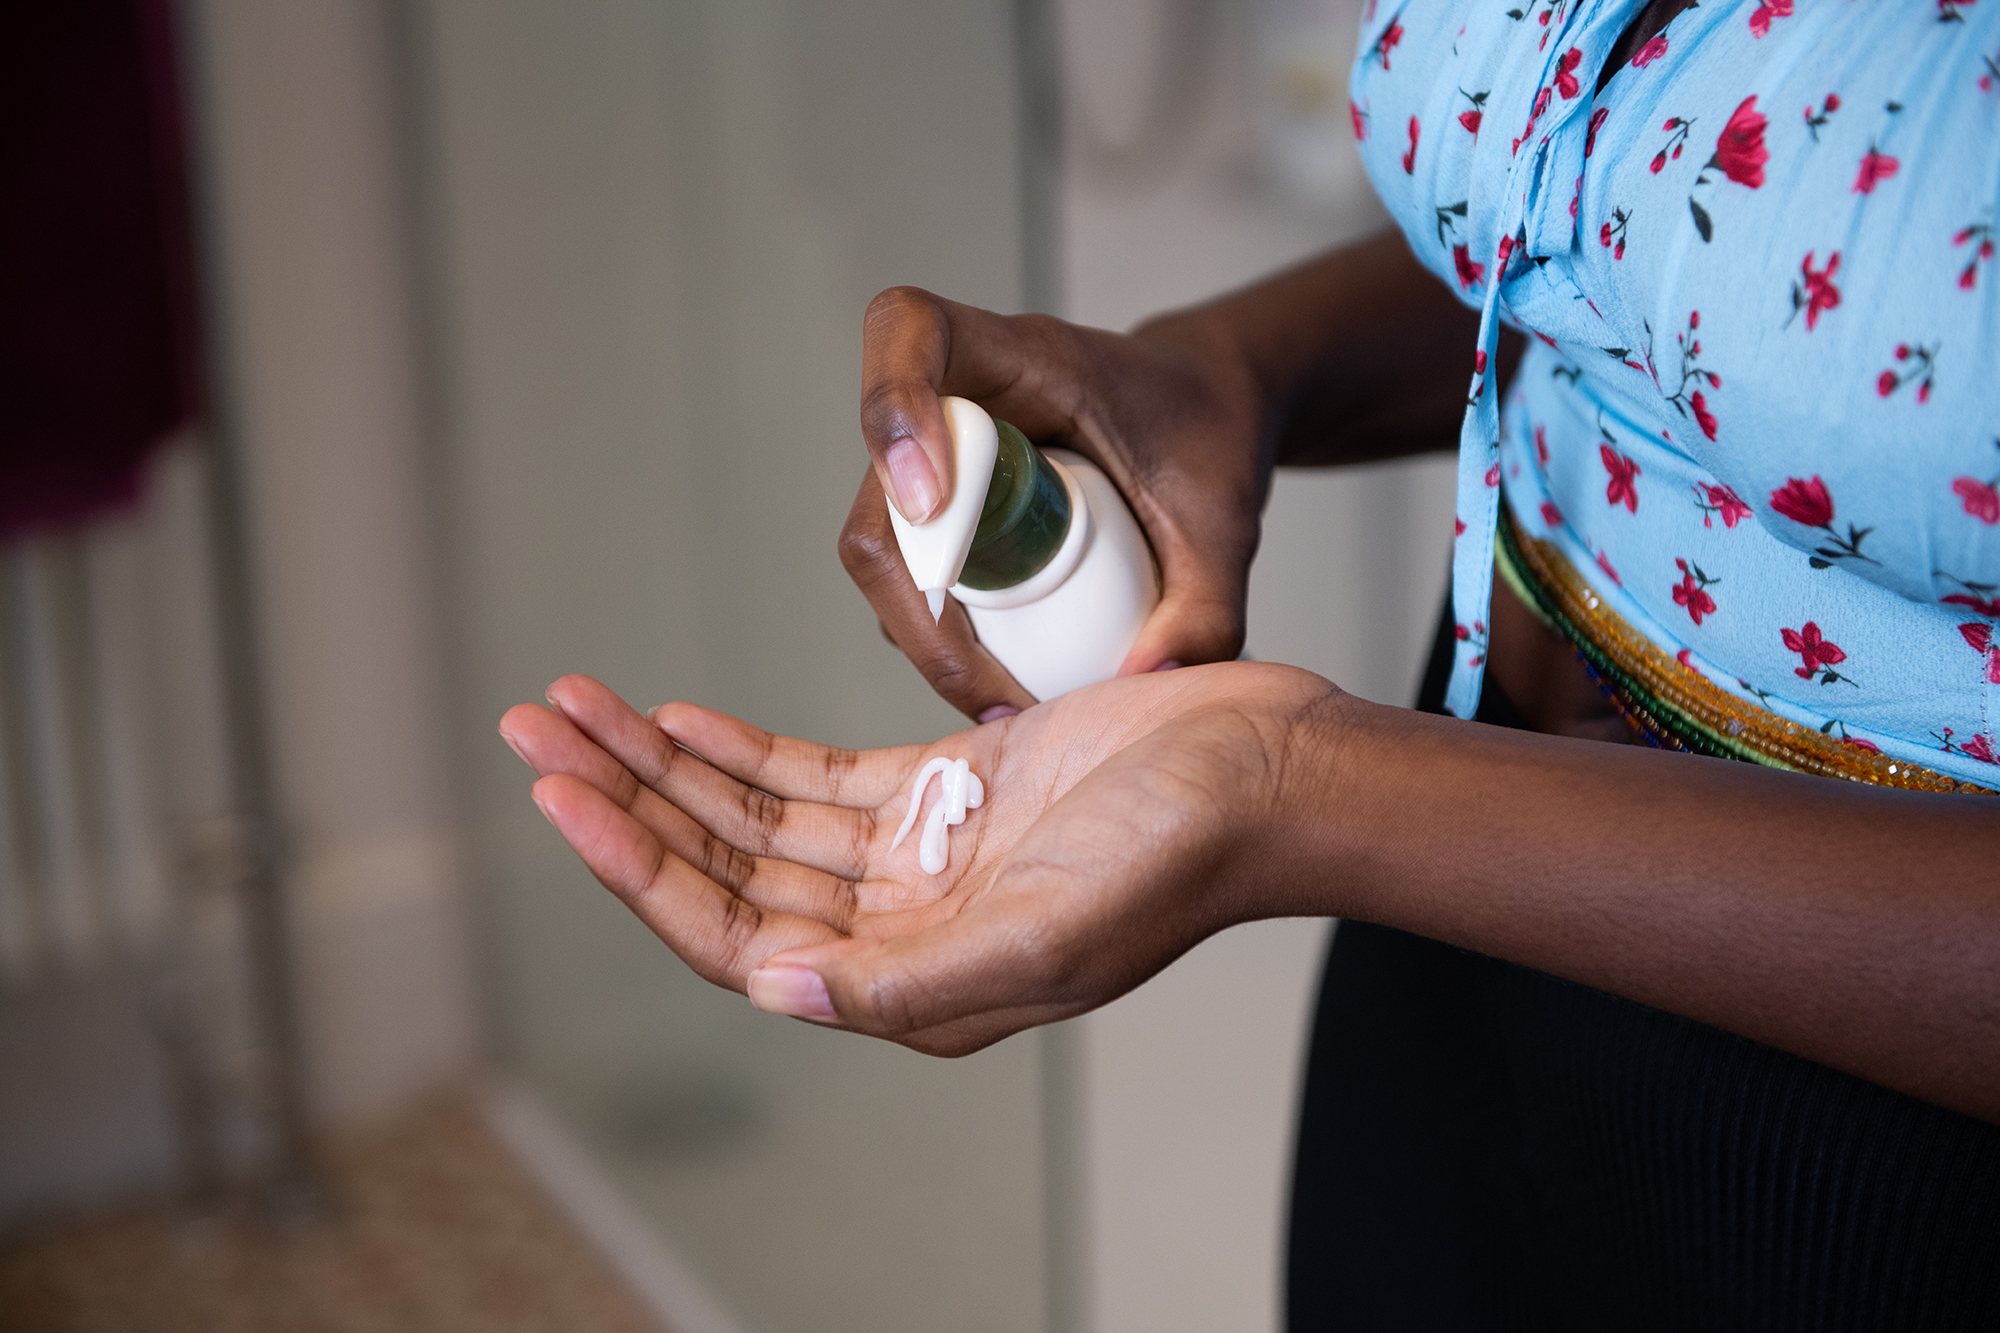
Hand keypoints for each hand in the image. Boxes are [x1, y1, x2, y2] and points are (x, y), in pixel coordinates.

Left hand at [499, 663, 1339, 1054]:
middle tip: (535, 729)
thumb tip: (776, 992)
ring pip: (758, 819)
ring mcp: (921, 855)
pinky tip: (679, 717)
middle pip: (726, 871)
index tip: (565, 794)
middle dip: (626, 800)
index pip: (736, 938)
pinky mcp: (948, 787)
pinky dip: (743, 751)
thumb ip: (905, 982)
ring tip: (577, 708)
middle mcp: (903, 929)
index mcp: (914, 984)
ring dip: (667, 766)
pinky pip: (816, 779)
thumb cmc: (1182, 858)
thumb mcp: (1046, 940)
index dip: (641, 870)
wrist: (1270, 769)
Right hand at [842, 286, 1269, 720]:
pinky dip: (943, 638)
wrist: (1208, 417)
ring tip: (1004, 699)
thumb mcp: (1225, 518)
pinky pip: (914, 580)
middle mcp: (961, 403)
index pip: (913, 331)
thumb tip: (1146, 682)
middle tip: (988, 682)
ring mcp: (942, 463)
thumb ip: (1205, 606)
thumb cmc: (1208, 432)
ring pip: (883, 550)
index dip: (895, 406)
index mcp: (1023, 357)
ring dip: (923, 632)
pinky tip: (1005, 680)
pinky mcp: (946, 516)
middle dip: (913, 596)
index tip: (931, 500)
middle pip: (877, 492)